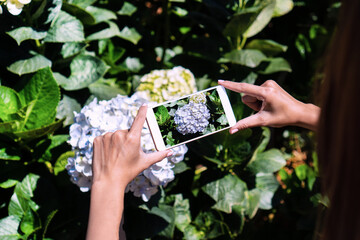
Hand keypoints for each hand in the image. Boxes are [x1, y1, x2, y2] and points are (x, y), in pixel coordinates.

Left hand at [87, 104, 171, 239]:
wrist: (108, 181)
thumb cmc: (128, 172)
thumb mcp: (144, 163)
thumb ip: (159, 155)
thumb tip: (170, 152)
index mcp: (132, 138)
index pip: (139, 120)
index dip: (143, 111)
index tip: (144, 104)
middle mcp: (119, 134)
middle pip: (126, 132)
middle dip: (127, 140)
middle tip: (126, 154)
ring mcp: (107, 136)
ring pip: (115, 135)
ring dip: (116, 142)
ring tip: (116, 156)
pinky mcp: (97, 139)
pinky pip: (104, 138)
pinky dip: (106, 144)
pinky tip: (107, 154)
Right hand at [218, 80, 319, 131]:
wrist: (299, 112)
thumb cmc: (283, 117)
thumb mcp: (263, 121)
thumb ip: (245, 124)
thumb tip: (231, 130)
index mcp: (265, 92)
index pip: (243, 89)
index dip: (230, 86)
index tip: (220, 81)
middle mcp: (267, 84)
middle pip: (247, 96)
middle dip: (252, 105)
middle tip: (264, 110)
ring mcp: (269, 83)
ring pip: (251, 94)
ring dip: (256, 103)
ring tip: (269, 107)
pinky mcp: (270, 84)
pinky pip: (257, 92)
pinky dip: (260, 100)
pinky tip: (270, 104)